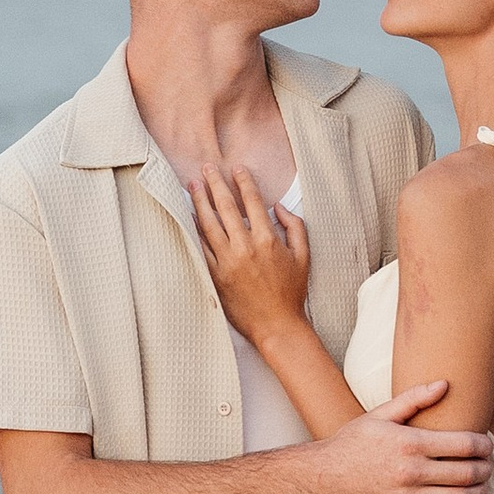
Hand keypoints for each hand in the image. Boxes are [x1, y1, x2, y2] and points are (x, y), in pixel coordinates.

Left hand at [188, 162, 311, 344]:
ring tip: (193, 186)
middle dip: (215, 184)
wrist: (276, 325)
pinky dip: (195, 229)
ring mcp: (227, 261)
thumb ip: (295, 226)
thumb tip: (278, 207)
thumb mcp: (303, 256)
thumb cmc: (291, 292)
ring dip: (199, 201)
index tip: (237, 169)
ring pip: (208, 224)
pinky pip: (201, 246)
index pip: (251, 201)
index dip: (243, 181)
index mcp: (267, 239)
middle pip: (225, 207)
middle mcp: (245, 247)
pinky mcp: (215, 275)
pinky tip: (190, 216)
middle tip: (206, 169)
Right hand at [310, 381, 493, 493]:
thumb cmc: (350, 444)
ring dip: (479, 493)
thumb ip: (414, 399)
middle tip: (488, 465)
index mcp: (409, 444)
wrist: (321, 479)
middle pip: (466, 473)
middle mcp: (411, 473)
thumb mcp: (379, 415)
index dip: (483, 446)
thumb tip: (445, 384)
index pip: (463, 445)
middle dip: (485, 469)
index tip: (487, 445)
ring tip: (483, 485)